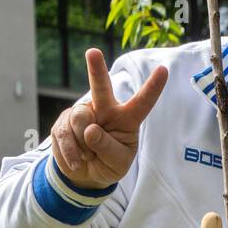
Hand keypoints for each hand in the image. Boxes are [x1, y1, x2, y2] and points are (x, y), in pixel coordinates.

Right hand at [50, 48, 168, 189]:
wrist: (85, 174)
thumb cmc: (109, 164)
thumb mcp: (117, 163)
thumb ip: (108, 148)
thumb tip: (89, 130)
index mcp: (127, 118)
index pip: (142, 102)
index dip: (153, 88)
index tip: (164, 70)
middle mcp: (106, 109)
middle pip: (102, 87)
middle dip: (96, 69)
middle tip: (93, 52)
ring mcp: (84, 112)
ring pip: (80, 118)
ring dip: (83, 144)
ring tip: (88, 155)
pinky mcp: (64, 121)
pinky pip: (64, 133)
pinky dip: (70, 152)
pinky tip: (77, 160)